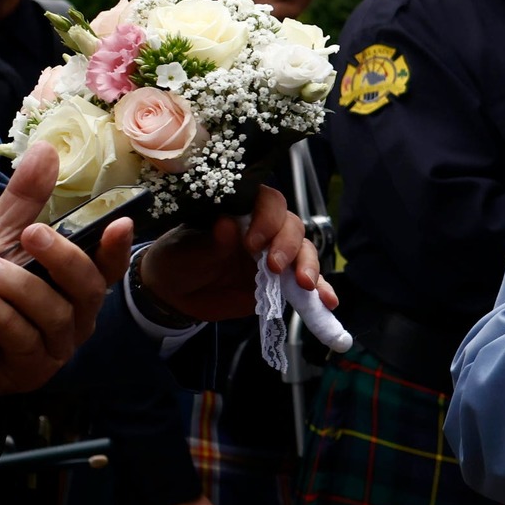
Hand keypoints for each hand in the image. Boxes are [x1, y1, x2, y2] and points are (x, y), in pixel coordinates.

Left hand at [0, 143, 131, 403]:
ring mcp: (57, 348)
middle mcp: (77, 318)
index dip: (118, 247)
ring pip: (57, 314)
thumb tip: (47, 149)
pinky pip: (25, 340)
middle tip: (31, 233)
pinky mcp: (30, 371)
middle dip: (63, 258)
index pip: (109, 267)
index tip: (122, 222)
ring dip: (21, 287)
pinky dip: (2, 316)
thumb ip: (25, 203)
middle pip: (90, 288)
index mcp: (77, 288)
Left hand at [138, 185, 336, 321]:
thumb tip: (227, 224)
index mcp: (242, 211)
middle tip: (274, 267)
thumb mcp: (187, 251)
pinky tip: (328, 302)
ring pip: (304, 250)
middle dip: (288, 246)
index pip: (268, 203)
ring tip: (305, 285)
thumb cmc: (179, 260)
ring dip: (309, 266)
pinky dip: (321, 290)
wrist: (176, 293)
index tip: (252, 243)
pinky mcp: (282, 280)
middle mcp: (265, 227)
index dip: (267, 219)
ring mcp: (276, 254)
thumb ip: (210, 241)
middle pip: (292, 226)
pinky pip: (308, 281)